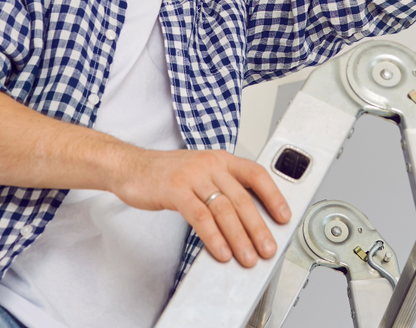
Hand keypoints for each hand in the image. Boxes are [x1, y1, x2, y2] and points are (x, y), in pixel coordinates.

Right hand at [112, 147, 290, 266]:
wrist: (131, 167)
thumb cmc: (167, 173)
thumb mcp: (200, 172)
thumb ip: (222, 188)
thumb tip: (247, 218)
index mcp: (220, 158)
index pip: (255, 173)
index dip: (273, 195)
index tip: (284, 216)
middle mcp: (210, 163)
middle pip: (242, 197)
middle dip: (258, 227)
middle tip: (267, 248)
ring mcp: (192, 175)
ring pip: (224, 209)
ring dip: (239, 237)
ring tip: (247, 257)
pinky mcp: (175, 189)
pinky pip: (200, 216)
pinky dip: (213, 237)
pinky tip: (221, 252)